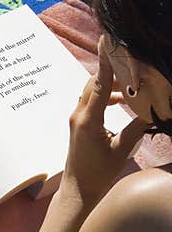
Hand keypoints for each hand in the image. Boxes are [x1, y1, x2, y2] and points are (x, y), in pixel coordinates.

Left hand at [61, 36, 149, 204]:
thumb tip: (154, 110)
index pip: (100, 85)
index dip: (107, 62)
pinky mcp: (80, 124)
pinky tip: (124, 99)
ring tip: (135, 82)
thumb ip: (138, 127)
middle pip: (95, 83)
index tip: (108, 42)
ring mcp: (77, 119)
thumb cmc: (98, 173)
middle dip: (114, 70)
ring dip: (112, 83)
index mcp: (88, 120)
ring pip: (93, 91)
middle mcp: (79, 115)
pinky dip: (108, 95)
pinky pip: (93, 101)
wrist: (78, 190)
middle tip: (135, 63)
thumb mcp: (122, 150)